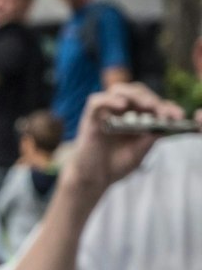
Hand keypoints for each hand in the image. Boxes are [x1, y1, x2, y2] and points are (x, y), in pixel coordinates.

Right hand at [65, 83, 185, 196]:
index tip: (178, 116)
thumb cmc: (114, 166)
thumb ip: (149, 137)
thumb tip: (163, 123)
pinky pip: (97, 101)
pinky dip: (109, 100)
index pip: (152, 103)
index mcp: (135, 117)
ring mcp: (105, 113)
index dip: (167, 106)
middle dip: (152, 99)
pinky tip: (122, 105)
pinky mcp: (90, 118)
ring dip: (135, 95)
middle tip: (162, 111)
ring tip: (147, 106)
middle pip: (137, 92)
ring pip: (119, 90)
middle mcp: (120, 111)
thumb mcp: (139, 152)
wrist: (93, 179)